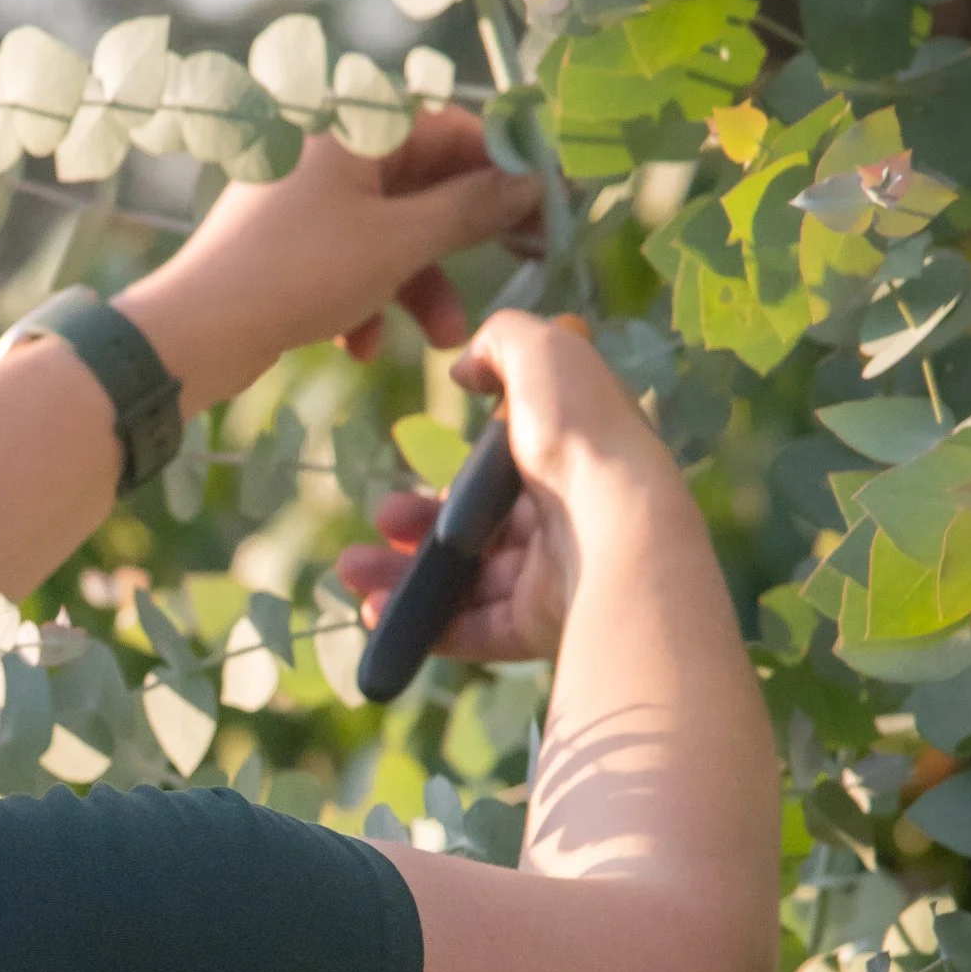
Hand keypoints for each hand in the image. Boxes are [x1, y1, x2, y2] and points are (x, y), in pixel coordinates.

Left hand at [116, 111, 541, 415]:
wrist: (195, 333)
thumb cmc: (300, 272)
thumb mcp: (399, 244)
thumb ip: (470, 210)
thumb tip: (530, 184)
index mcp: (353, 129)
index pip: (450, 127)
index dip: (502, 165)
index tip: (545, 204)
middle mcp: (327, 153)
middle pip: (422, 186)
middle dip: (461, 243)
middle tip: (519, 267)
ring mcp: (304, 201)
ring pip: (388, 235)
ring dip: (420, 288)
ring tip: (443, 342)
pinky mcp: (286, 247)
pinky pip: (348, 265)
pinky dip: (366, 303)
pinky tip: (361, 348)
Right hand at [335, 311, 686, 665]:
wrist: (617, 525)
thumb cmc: (583, 433)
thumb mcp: (545, 354)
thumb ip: (500, 342)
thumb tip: (464, 366)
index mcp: (569, 457)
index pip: (505, 469)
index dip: (458, 471)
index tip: (416, 466)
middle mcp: (562, 518)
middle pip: (475, 528)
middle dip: (414, 525)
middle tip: (382, 520)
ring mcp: (550, 576)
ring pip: (464, 580)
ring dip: (401, 575)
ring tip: (354, 572)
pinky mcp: (537, 625)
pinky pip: (470, 629)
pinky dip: (422, 624)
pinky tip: (377, 611)